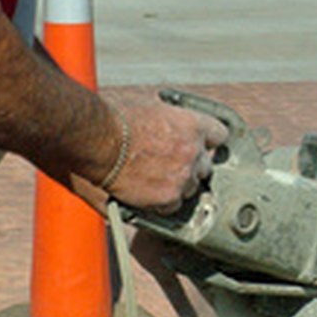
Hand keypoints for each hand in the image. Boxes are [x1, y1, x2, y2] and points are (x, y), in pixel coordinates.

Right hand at [105, 100, 227, 213]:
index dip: (206, 142)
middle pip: (205, 167)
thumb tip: (170, 132)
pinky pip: (174, 206)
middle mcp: (193, 151)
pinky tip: (146, 194)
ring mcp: (183, 176)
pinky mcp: (169, 197)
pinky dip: (162, 204)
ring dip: (177, 187)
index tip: (198, 146)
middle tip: (169, 167)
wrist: (97, 141)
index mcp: (193, 125)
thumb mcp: (152, 110)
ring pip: (191, 188)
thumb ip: (170, 125)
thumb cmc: (115, 121)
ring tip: (152, 181)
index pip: (219, 136)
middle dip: (190, 167)